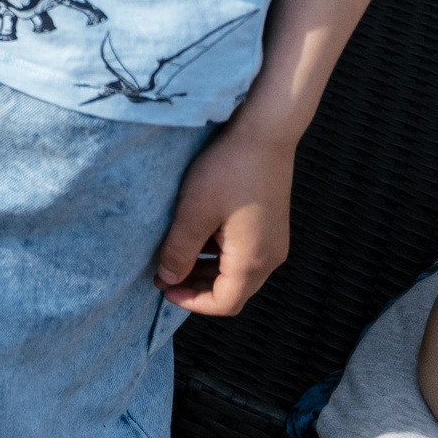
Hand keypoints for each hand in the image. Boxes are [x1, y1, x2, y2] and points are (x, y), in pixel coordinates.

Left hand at [154, 124, 294, 314]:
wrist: (264, 134)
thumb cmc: (229, 170)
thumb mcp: (193, 212)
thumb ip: (179, 251)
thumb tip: (167, 278)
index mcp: (253, 261)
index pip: (224, 303)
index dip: (191, 301)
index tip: (162, 287)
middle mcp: (271, 257)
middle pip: (233, 291)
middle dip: (197, 288)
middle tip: (163, 274)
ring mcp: (274, 242)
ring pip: (238, 273)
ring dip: (206, 270)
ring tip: (174, 254)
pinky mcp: (271, 226)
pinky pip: (244, 253)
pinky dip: (219, 254)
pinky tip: (196, 236)